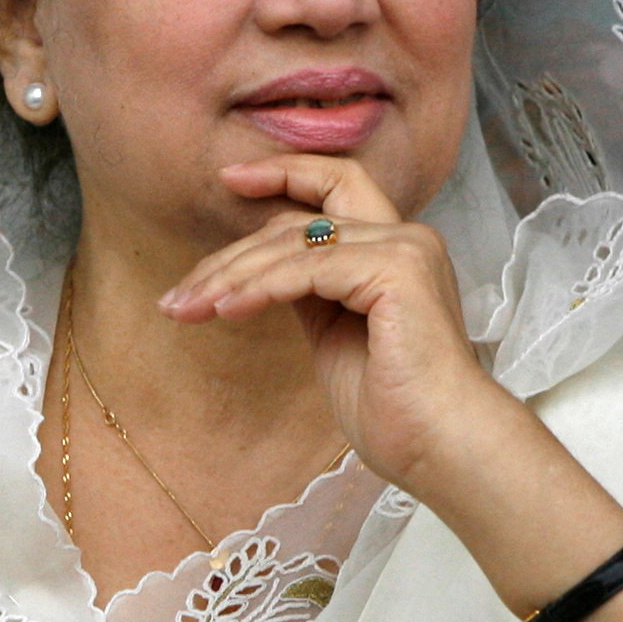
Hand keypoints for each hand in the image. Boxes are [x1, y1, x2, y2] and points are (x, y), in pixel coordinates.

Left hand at [159, 154, 525, 493]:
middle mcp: (406, 237)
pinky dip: (259, 288)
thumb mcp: (336, 334)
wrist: (443, 447)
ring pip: (294, 242)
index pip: (333, 187)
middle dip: (230, 255)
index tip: (229, 178)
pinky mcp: (397, 271)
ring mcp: (404, 249)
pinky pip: (307, 269)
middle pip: (298, 219)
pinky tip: (224, 309)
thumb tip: (261, 271)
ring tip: (186, 308)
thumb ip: (310, 291)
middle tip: (179, 295)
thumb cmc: (397, 410)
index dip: (281, 174)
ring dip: (230, 277)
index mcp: (396, 249)